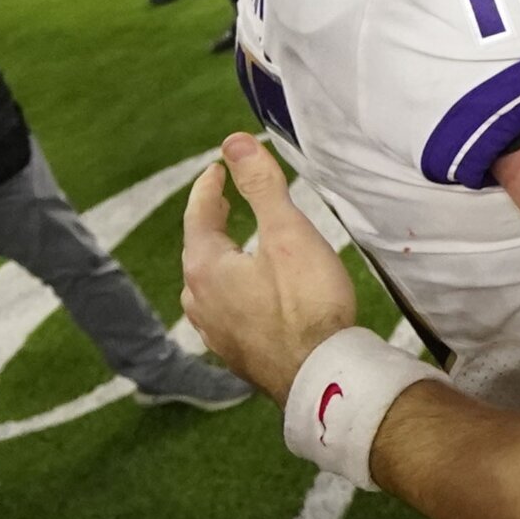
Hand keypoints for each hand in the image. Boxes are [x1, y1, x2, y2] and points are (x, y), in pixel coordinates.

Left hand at [181, 133, 357, 406]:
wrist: (321, 376)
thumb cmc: (307, 303)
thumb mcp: (287, 234)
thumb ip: (260, 186)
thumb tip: (234, 142)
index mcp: (206, 267)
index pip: (198, 216)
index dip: (209, 188)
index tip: (217, 169)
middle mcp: (199, 301)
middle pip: (199, 251)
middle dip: (211, 222)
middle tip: (222, 201)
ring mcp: (216, 332)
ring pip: (208, 285)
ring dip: (218, 260)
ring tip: (234, 247)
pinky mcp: (236, 355)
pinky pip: (224, 312)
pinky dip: (232, 291)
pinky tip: (246, 298)